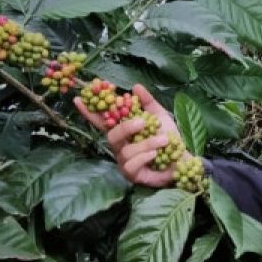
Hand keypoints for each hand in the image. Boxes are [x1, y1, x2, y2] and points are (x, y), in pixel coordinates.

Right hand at [74, 83, 189, 187]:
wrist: (183, 159)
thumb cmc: (168, 138)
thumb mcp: (159, 116)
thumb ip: (147, 102)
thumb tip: (135, 86)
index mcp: (123, 131)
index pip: (102, 121)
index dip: (90, 112)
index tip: (78, 99)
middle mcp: (120, 146)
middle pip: (112, 136)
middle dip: (126, 127)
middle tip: (143, 122)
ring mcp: (124, 162)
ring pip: (125, 151)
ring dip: (146, 143)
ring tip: (164, 140)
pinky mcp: (132, 175)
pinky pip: (131, 165)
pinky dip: (144, 157)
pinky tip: (155, 155)